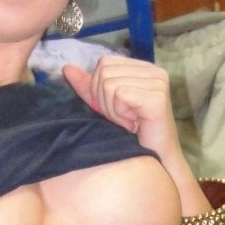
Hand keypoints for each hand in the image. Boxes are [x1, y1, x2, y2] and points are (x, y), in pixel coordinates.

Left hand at [62, 54, 179, 162]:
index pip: (104, 63)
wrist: (157, 161)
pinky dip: (120, 114)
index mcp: (143, 68)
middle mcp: (154, 71)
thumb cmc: (133, 136)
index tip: (116, 109)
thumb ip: (88, 87)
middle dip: (105, 101)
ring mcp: (158, 82)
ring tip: (129, 122)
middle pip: (104, 72)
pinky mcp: (157, 96)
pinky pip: (119, 95)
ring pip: (109, 84)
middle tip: (123, 118)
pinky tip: (134, 124)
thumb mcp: (106, 106)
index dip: (99, 89)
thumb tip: (66, 68)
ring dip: (113, 110)